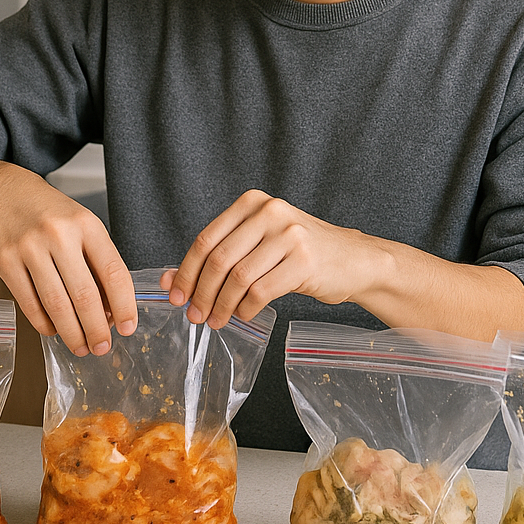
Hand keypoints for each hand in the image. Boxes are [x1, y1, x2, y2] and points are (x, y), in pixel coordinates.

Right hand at [0, 163, 136, 357]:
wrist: (2, 193)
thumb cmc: (49, 214)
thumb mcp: (82, 225)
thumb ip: (97, 263)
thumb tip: (109, 311)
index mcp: (86, 225)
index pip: (113, 272)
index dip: (124, 305)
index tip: (128, 327)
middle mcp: (58, 234)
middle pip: (84, 295)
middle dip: (96, 329)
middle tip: (102, 347)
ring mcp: (29, 248)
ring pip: (56, 304)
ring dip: (71, 333)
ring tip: (81, 347)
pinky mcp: (4, 262)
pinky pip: (29, 303)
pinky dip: (44, 324)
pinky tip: (54, 330)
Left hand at [160, 190, 383, 328]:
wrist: (353, 260)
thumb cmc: (300, 253)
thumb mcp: (258, 244)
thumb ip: (219, 256)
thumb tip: (170, 282)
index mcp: (252, 202)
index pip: (206, 239)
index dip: (185, 271)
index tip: (174, 296)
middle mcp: (270, 212)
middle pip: (219, 259)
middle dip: (200, 292)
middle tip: (193, 316)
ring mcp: (289, 235)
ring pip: (238, 278)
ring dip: (221, 305)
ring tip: (215, 321)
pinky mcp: (304, 261)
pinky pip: (261, 291)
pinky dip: (246, 309)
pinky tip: (244, 316)